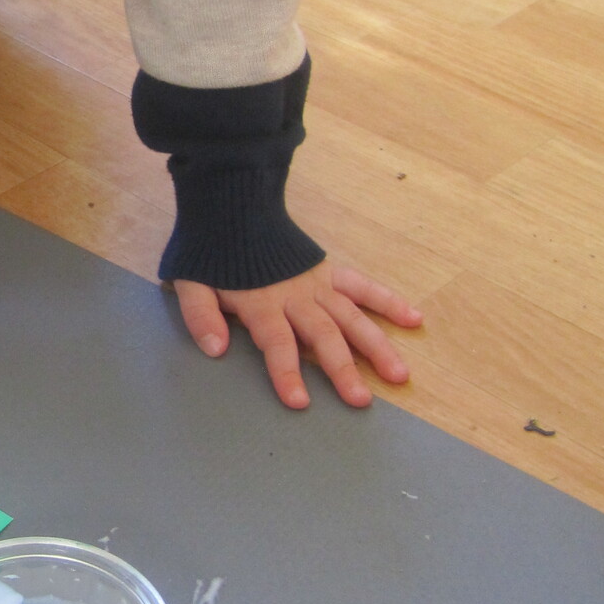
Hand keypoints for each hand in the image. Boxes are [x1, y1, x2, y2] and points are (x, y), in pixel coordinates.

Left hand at [173, 261, 421, 409]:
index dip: (287, 372)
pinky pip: (363, 287)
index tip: (300, 401)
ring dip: (376, 346)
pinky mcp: (328, 271)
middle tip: (361, 400)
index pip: (277, 343)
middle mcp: (295, 296)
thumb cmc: (210, 250)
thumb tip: (216, 349)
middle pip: (323, 336)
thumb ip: (201, 315)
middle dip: (342, 370)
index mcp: (261, 302)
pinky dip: (388, 301)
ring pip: (352, 318)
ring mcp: (317, 283)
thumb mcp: (190, 281)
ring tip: (399, 374)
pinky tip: (413, 319)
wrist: (231, 203)